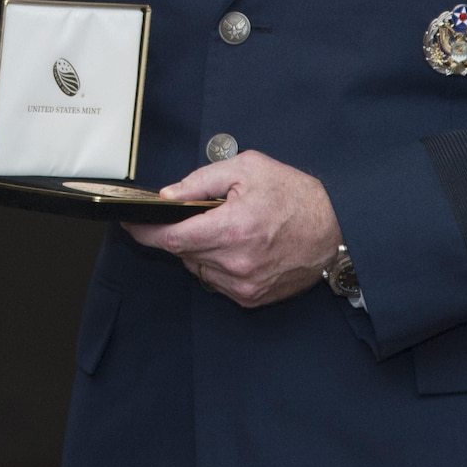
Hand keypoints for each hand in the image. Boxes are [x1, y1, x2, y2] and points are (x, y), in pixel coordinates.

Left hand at [123, 150, 343, 308]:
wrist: (336, 229)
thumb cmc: (295, 196)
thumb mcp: (247, 169)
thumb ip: (201, 181)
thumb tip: (168, 197)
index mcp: (232, 228)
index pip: (172, 238)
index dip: (145, 232)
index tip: (130, 224)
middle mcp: (236, 262)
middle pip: (182, 252)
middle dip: (179, 233)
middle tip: (194, 215)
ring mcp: (244, 284)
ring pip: (198, 267)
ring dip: (199, 249)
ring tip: (224, 228)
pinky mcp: (252, 297)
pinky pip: (216, 282)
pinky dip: (216, 264)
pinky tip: (236, 247)